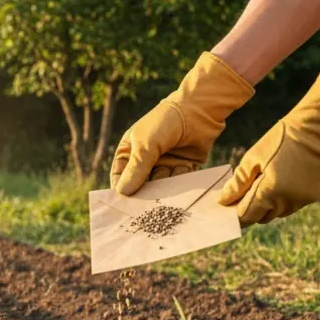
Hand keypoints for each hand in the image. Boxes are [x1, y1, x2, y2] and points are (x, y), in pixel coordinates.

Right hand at [111, 53, 253, 194]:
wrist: (198, 110)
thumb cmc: (164, 122)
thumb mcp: (146, 145)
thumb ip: (136, 169)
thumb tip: (121, 193)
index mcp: (131, 150)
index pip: (121, 174)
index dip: (120, 188)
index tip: (122, 203)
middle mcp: (147, 159)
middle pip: (141, 183)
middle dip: (143, 194)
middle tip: (143, 210)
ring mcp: (167, 163)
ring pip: (161, 184)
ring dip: (162, 192)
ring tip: (163, 202)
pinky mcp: (186, 166)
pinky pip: (180, 181)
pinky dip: (180, 187)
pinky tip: (180, 192)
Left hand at [218, 72, 319, 224]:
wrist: (318, 130)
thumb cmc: (281, 140)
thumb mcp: (253, 158)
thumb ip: (238, 183)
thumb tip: (224, 200)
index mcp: (270, 191)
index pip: (247, 216)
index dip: (236, 215)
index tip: (227, 207)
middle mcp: (287, 201)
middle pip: (262, 217)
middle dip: (251, 209)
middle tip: (243, 193)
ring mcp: (303, 200)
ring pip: (278, 213)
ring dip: (268, 205)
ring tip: (263, 183)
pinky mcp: (313, 196)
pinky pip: (292, 205)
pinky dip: (283, 199)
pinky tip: (282, 180)